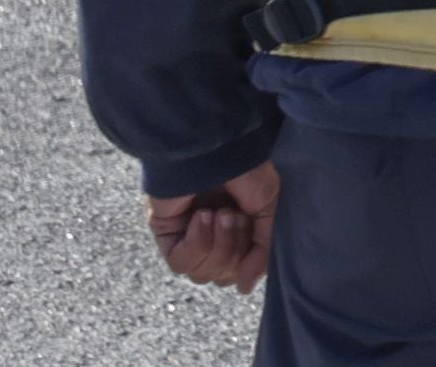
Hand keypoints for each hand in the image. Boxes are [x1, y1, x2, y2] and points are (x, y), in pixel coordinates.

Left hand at [147, 161, 278, 293]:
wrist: (217, 147)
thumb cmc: (247, 167)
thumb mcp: (269, 209)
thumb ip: (262, 252)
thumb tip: (244, 288)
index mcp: (238, 229)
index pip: (240, 270)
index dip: (250, 260)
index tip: (254, 228)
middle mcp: (211, 235)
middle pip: (221, 275)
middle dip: (234, 249)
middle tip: (236, 215)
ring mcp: (187, 235)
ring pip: (202, 273)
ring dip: (219, 244)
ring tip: (221, 213)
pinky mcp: (166, 232)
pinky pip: (180, 262)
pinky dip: (197, 242)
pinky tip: (201, 216)